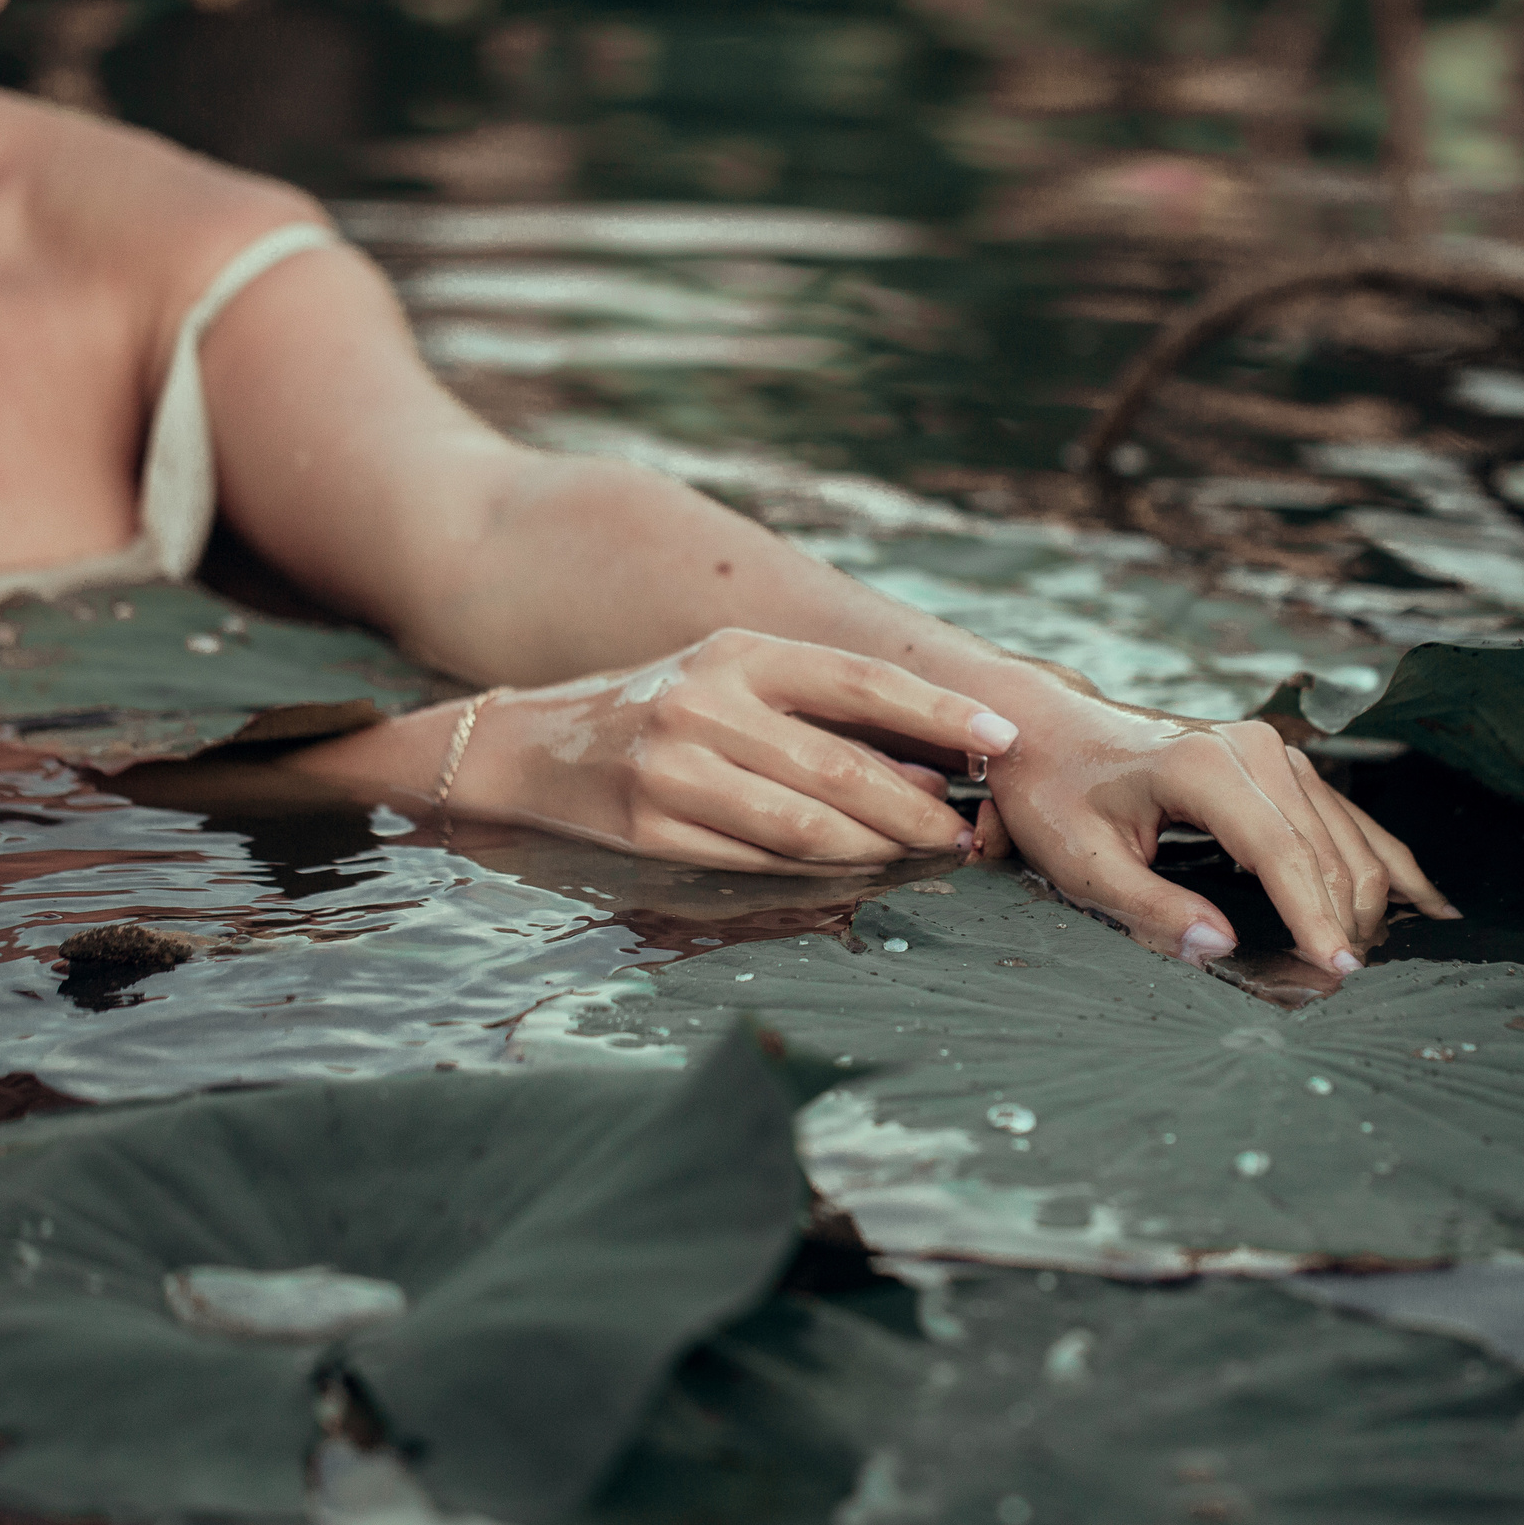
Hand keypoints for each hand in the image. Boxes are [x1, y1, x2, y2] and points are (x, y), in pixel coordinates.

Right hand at [331, 630, 1016, 874]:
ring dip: (882, 850)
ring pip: (810, 827)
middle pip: (846, 770)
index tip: (1003, 739)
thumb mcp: (727, 680)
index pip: (861, 682)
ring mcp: (674, 766)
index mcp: (738, 651)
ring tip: (930, 855)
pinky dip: (820, 873)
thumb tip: (936, 760)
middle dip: (923, 809)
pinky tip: (858, 873)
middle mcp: (706, 700)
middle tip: (974, 833)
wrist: (520, 748)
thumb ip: (816, 710)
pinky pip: (759, 860)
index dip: (940, 715)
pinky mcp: (651, 826)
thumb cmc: (652, 714)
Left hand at [969, 690, 1457, 972]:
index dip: (1314, 918)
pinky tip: (1423, 905)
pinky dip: (1385, 865)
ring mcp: (1276, 753)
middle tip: (1335, 991)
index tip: (1337, 973)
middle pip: (1326, 850)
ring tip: (1354, 967)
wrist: (1056, 730)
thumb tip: (1221, 948)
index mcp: (1204, 767)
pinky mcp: (1285, 766)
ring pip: (1349, 839)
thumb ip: (1150, 907)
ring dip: (1361, 906)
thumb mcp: (1082, 861)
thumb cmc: (1058, 795)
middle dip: (1340, 924)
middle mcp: (1255, 750)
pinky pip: (1350, 821)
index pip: (1283, 853)